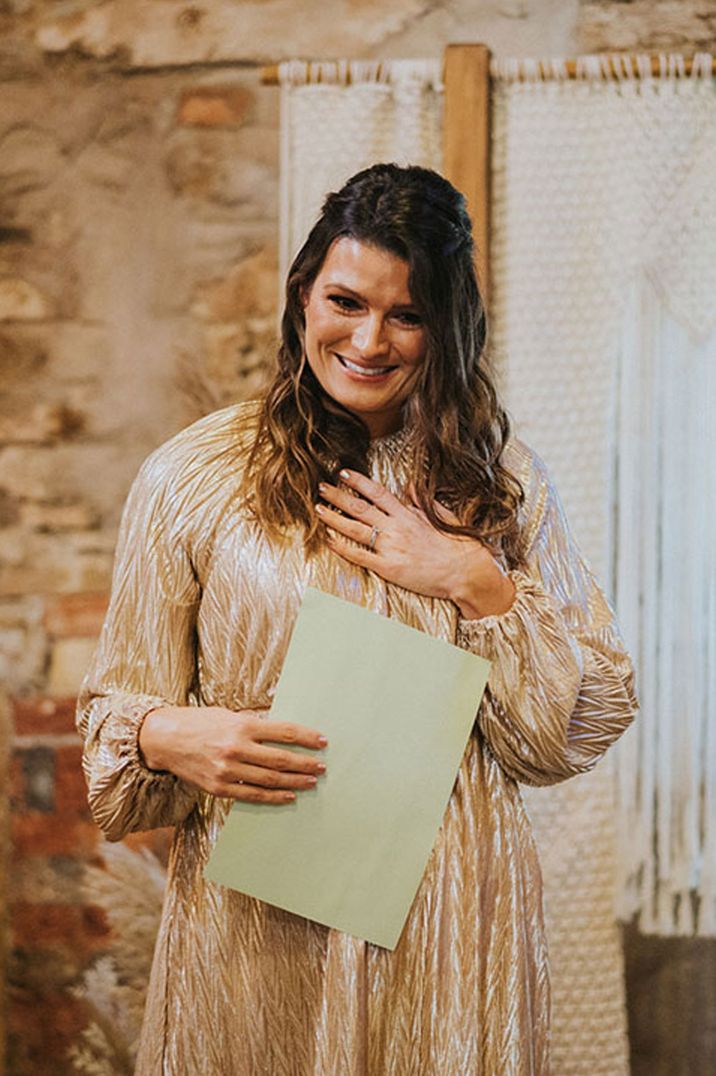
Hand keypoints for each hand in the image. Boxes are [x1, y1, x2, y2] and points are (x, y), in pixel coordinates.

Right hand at [138, 705, 326, 804]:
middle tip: (322, 767)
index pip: (283, 732)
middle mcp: (236, 748)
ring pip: (270, 780)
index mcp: (241, 725)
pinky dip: (274, 797)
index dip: (307, 738)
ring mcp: (228, 770)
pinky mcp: (220, 787)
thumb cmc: (200, 722)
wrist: (165, 739)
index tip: (323, 742)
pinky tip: (289, 796)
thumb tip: (283, 732)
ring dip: (295, 782)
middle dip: (306, 764)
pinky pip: (252, 795)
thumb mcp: (229, 715)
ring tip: (312, 781)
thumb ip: (254, 724)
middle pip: (281, 759)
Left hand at [316, 469, 515, 618]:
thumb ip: (422, 500)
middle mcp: (396, 527)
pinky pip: (360, 555)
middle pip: (359, 507)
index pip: (377, 492)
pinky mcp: (389, 568)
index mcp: (408, 513)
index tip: (342, 473)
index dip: (357, 481)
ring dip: (334, 517)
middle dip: (338, 496)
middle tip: (321, 487)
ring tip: (318, 508)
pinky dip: (342, 547)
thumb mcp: (442, 515)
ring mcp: (391, 547)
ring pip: (355, 529)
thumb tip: (409, 486)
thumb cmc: (458, 545)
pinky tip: (328, 539)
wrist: (466, 571)